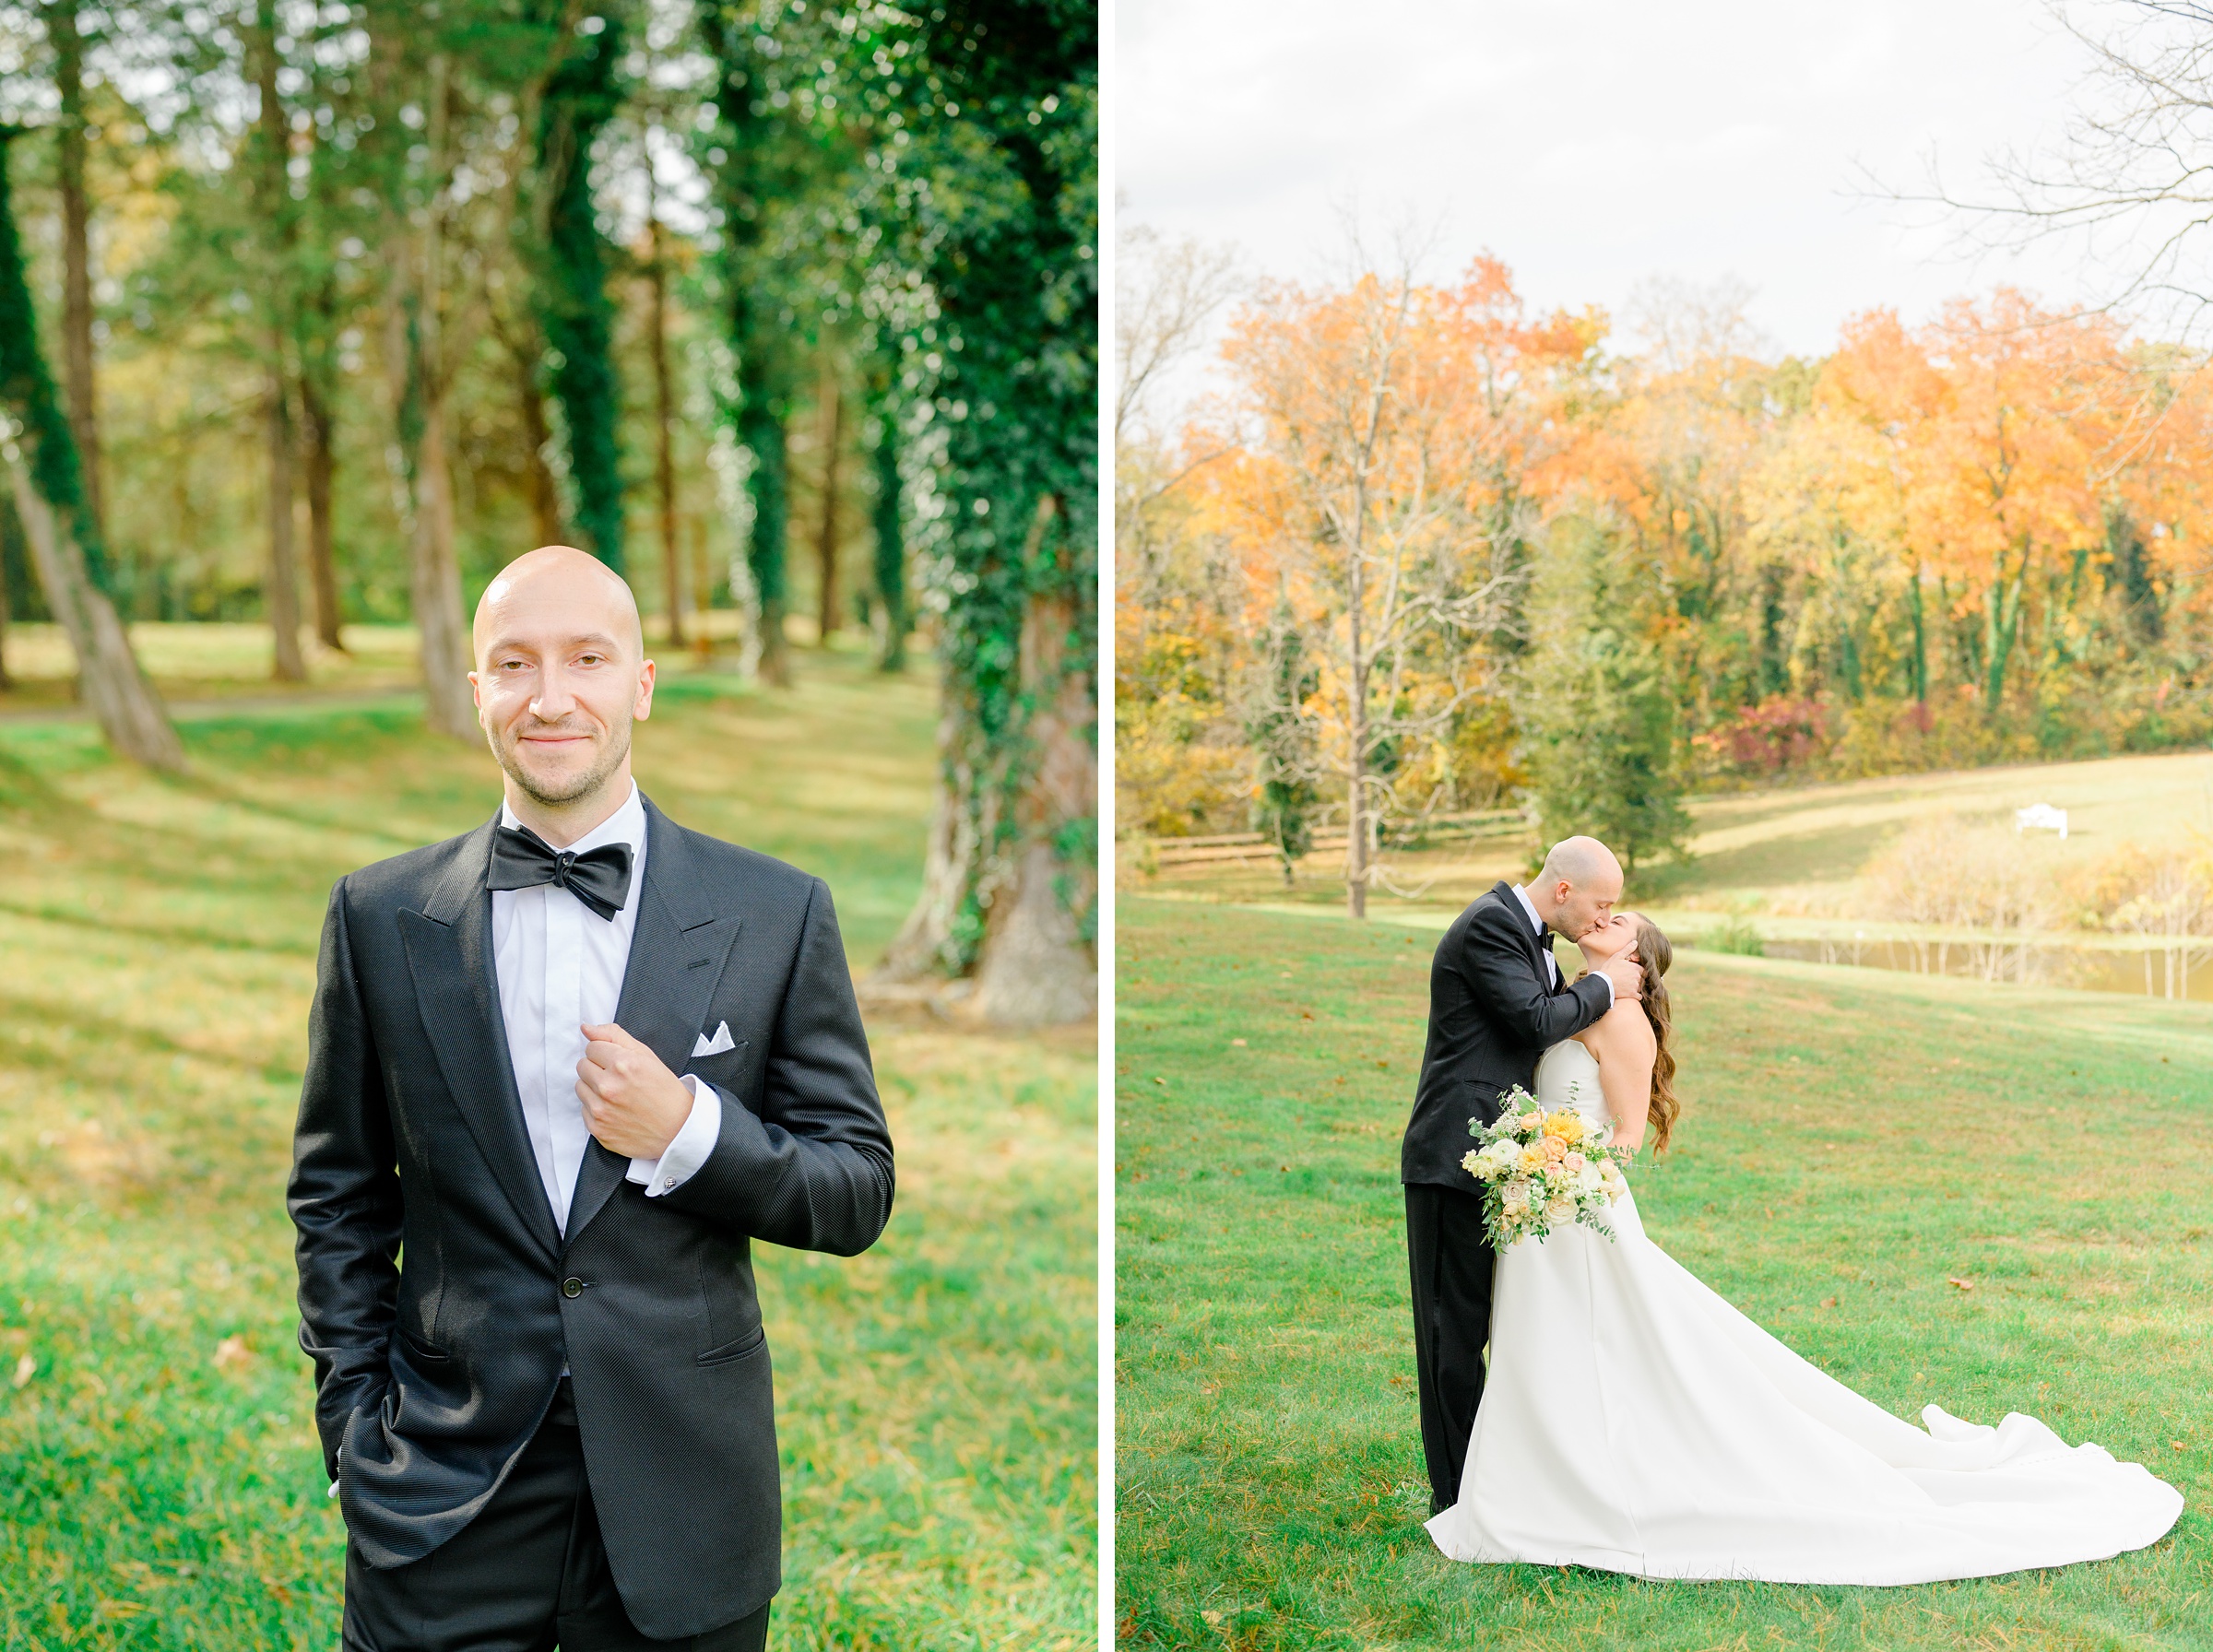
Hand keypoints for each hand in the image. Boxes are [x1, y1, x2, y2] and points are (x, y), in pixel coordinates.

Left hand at [576, 1023, 692, 1159]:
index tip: (619, 1062)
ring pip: (580, 1087)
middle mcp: (609, 1087)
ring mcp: (601, 1110)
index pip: (591, 1047)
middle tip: (619, 1078)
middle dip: (598, 1069)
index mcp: (623, 1064)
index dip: (606, 1053)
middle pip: (582, 1066)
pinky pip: (584, 1110)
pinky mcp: (598, 1129)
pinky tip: (616, 1110)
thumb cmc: (665, 1091)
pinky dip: (597, 1108)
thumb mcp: (646, 1056)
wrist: (678, 1129)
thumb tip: (586, 1028)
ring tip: (617, 1094)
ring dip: (594, 1088)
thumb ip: (614, 1036)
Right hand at [1599, 952, 1643, 1002]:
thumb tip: (1635, 942)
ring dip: (1636, 988)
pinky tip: (1630, 994)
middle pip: (1642, 979)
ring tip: (1627, 987)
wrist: (1602, 983)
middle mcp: (1638, 977)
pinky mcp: (1632, 995)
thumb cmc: (1609, 969)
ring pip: (1640, 988)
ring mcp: (1635, 986)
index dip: (1639, 972)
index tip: (1632, 973)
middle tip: (1628, 980)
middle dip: (1638, 980)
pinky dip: (1636, 996)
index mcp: (1636, 968)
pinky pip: (1639, 996)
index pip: (1644, 971)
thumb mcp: (1617, 957)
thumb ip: (1627, 949)